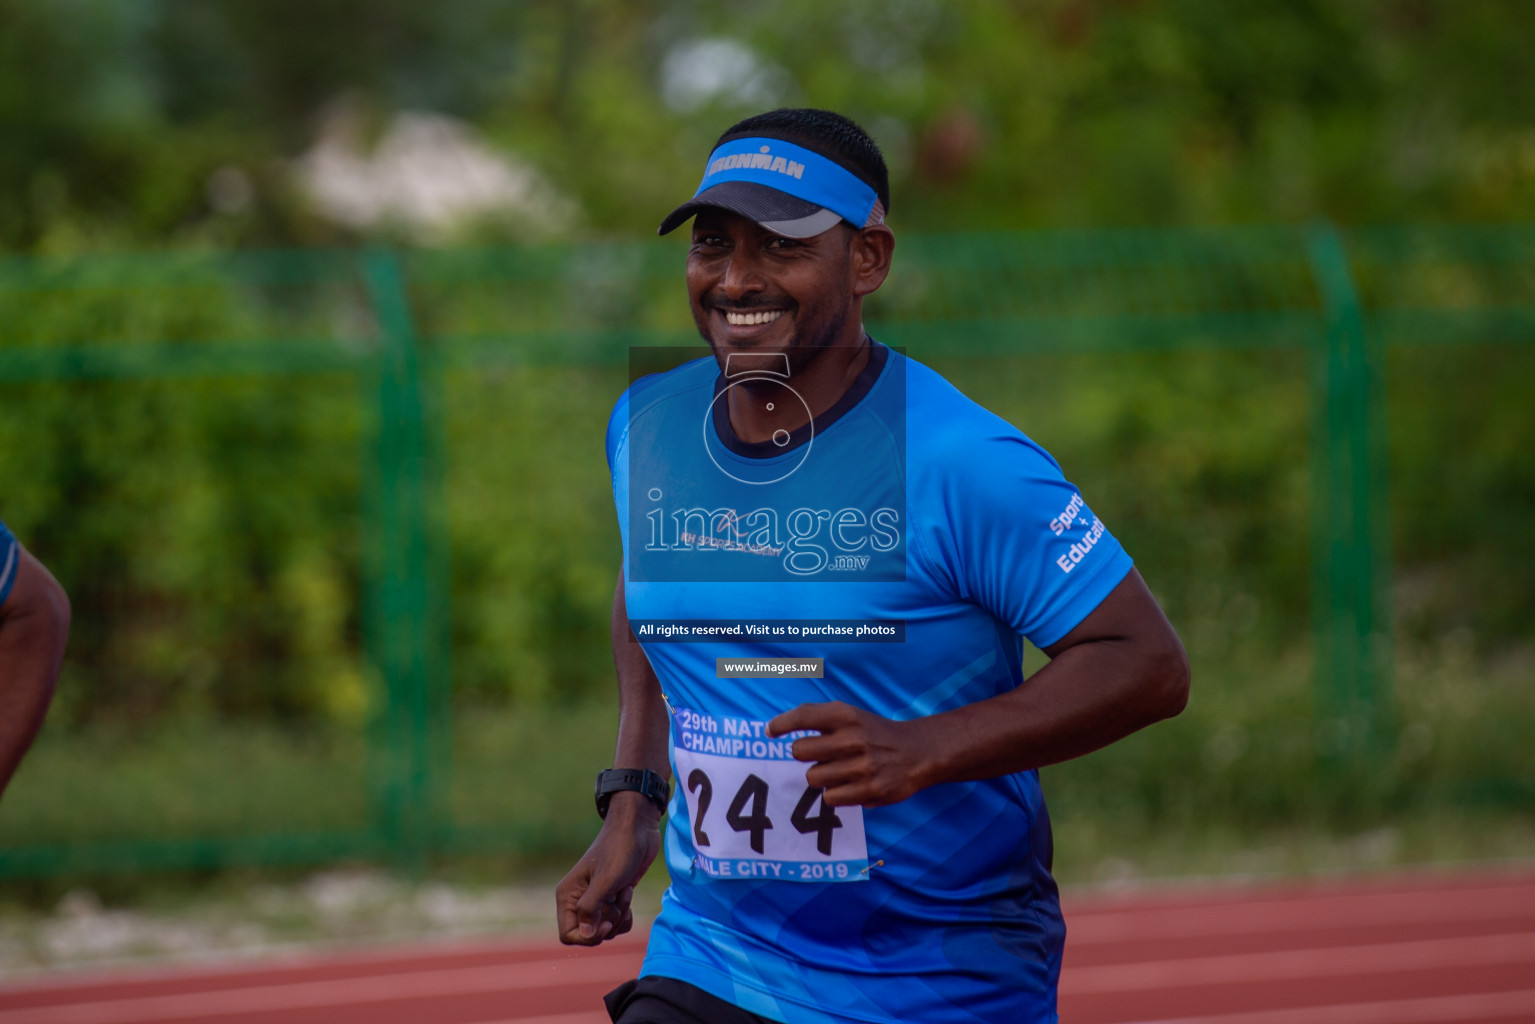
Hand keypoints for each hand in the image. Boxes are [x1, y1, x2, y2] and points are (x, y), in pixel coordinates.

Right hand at [555, 797, 661, 945]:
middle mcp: (578, 900)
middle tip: (617, 899)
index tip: (606, 924)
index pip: (568, 935)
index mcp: (568, 896)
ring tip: (624, 891)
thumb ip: (590, 909)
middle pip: (589, 934)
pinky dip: (626, 914)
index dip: (588, 937)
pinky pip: (617, 923)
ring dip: (619, 915)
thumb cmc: (619, 850)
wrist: (637, 829)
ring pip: (605, 929)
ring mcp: (596, 900)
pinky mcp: (612, 898)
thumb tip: (586, 935)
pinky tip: (628, 892)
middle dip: (608, 923)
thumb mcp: (605, 880)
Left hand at [767, 701, 929, 807]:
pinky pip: (830, 798)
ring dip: (821, 776)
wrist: (917, 752)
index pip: (804, 716)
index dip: (781, 724)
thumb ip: (817, 718)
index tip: (770, 732)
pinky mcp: (869, 790)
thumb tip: (774, 729)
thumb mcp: (850, 715)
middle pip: (800, 751)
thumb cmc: (873, 733)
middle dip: (805, 755)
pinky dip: (835, 793)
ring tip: (840, 771)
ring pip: (813, 778)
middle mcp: (853, 738)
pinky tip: (850, 785)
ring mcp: (861, 766)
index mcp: (846, 715)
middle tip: (820, 756)